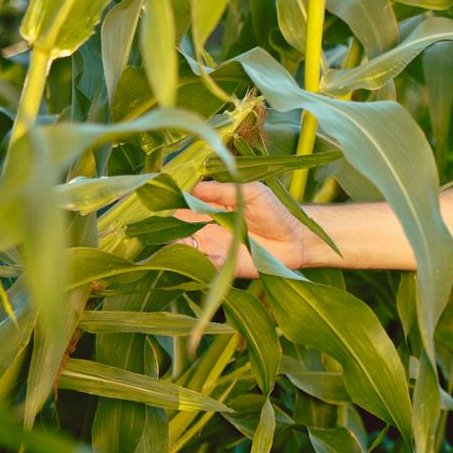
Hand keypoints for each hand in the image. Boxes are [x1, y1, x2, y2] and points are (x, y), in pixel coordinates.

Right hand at [173, 181, 315, 277]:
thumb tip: (192, 186)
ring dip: (178, 249)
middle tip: (166, 228)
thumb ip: (221, 190)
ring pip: (182, 250)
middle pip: (173, 229)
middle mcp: (202, 227)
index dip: (167, 203)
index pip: (179, 203)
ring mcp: (210, 248)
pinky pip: (203, 266)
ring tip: (185, 244)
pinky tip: (207, 257)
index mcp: (206, 206)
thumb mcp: (250, 192)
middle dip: (165, 230)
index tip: (157, 202)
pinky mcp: (221, 266)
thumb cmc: (273, 210)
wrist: (294, 239)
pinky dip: (200, 263)